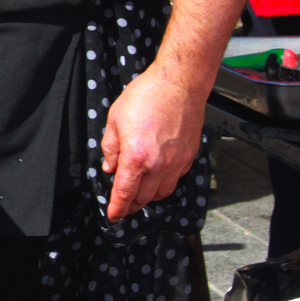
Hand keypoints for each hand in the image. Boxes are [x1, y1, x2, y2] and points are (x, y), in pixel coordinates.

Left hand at [100, 65, 204, 220]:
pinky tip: (157, 178)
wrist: (179, 84)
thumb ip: (111, 148)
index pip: (124, 192)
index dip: (117, 208)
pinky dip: (164, 185)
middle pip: (143, 198)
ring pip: (162, 193)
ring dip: (148, 197)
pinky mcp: (189, 157)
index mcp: (136, 157)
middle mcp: (158, 165)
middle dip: (131, 205)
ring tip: (139, 194)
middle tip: (123, 206)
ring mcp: (176, 163)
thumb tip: (110, 167)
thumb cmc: (146, 96)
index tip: (113, 215)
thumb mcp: (115, 119)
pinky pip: (175, 180)